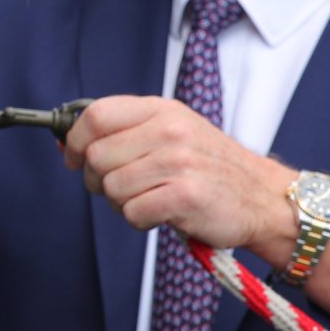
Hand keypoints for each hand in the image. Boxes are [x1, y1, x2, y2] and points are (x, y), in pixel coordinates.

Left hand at [62, 95, 296, 251]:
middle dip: (97, 180)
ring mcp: (178, 162)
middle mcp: (169, 131)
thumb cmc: (211, 168)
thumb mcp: (173, 132)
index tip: (72, 158)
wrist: (263, 198)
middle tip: (120, 189)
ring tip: (149, 200)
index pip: (96, 115)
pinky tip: (161, 214)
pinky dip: (140, 220)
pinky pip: (132, 212)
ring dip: (122, 204)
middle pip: (97, 156)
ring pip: (112, 187)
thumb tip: (66, 139)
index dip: (74, 140)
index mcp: (161, 110)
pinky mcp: (185, 196)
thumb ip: (125, 131)